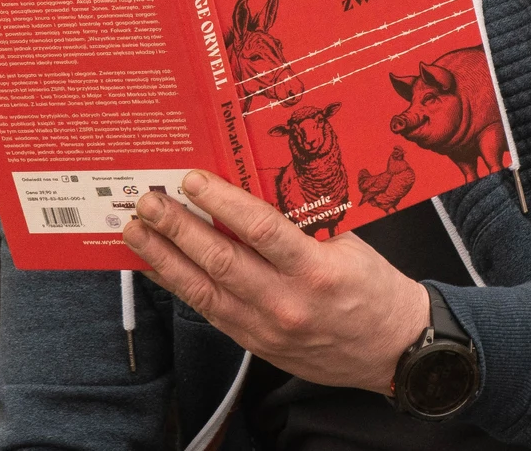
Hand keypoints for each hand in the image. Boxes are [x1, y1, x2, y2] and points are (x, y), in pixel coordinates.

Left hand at [123, 169, 428, 391]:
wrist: (394, 349)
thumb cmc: (372, 288)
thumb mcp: (348, 243)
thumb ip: (304, 220)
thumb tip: (252, 185)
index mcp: (317, 270)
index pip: (260, 229)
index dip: (221, 202)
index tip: (192, 180)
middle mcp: (288, 303)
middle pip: (221, 260)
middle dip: (178, 228)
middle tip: (148, 201)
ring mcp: (268, 329)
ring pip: (205, 291)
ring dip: (166, 258)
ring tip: (136, 232)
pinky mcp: (257, 345)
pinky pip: (210, 313)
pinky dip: (181, 288)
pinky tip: (160, 267)